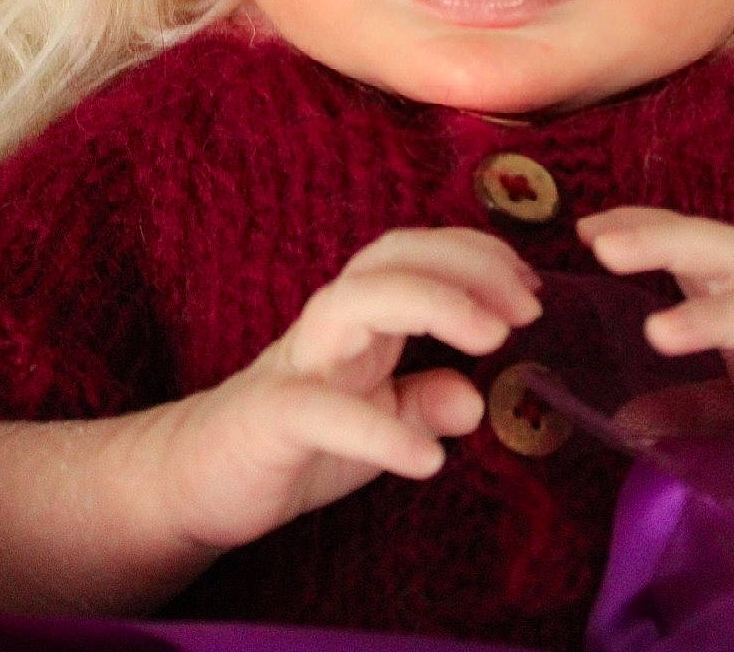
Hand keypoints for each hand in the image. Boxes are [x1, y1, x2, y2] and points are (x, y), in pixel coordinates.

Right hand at [134, 227, 542, 554]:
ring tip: (494, 341)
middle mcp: (331, 323)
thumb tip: (478, 399)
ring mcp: (298, 364)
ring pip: (358, 302)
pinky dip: (380, 429)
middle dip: (467, 267)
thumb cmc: (300, 440)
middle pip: (394, 258)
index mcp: (362, 315)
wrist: (201, 479)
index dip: (479, 257)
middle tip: (528, 309)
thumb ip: (426, 401)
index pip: (419, 255)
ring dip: (434, 306)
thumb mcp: (380, 420)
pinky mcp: (271, 417)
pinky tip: (428, 459)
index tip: (533, 289)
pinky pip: (324, 411)